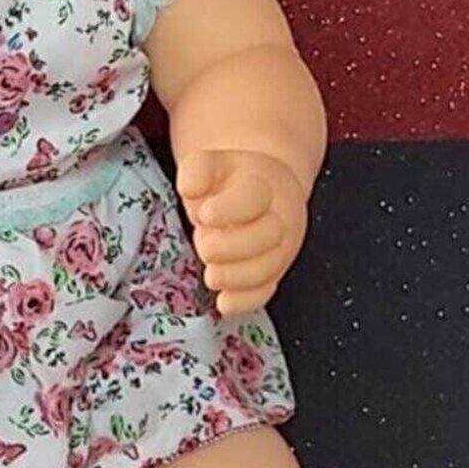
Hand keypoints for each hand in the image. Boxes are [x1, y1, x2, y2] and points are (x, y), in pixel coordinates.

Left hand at [172, 147, 308, 316]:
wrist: (257, 194)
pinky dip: (245, 301)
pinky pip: (265, 292)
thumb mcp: (210, 164)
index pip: (253, 197)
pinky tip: (223, 303)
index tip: (205, 214)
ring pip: (270, 267)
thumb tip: (189, 187)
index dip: (230, 209)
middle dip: (233, 246)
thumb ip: (197, 169)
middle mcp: (278, 217)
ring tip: (211, 275)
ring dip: (238, 277)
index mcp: (264, 184)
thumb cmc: (228, 182)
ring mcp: (278, 248)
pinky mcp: (270, 274)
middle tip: (205, 245)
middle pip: (269, 235)